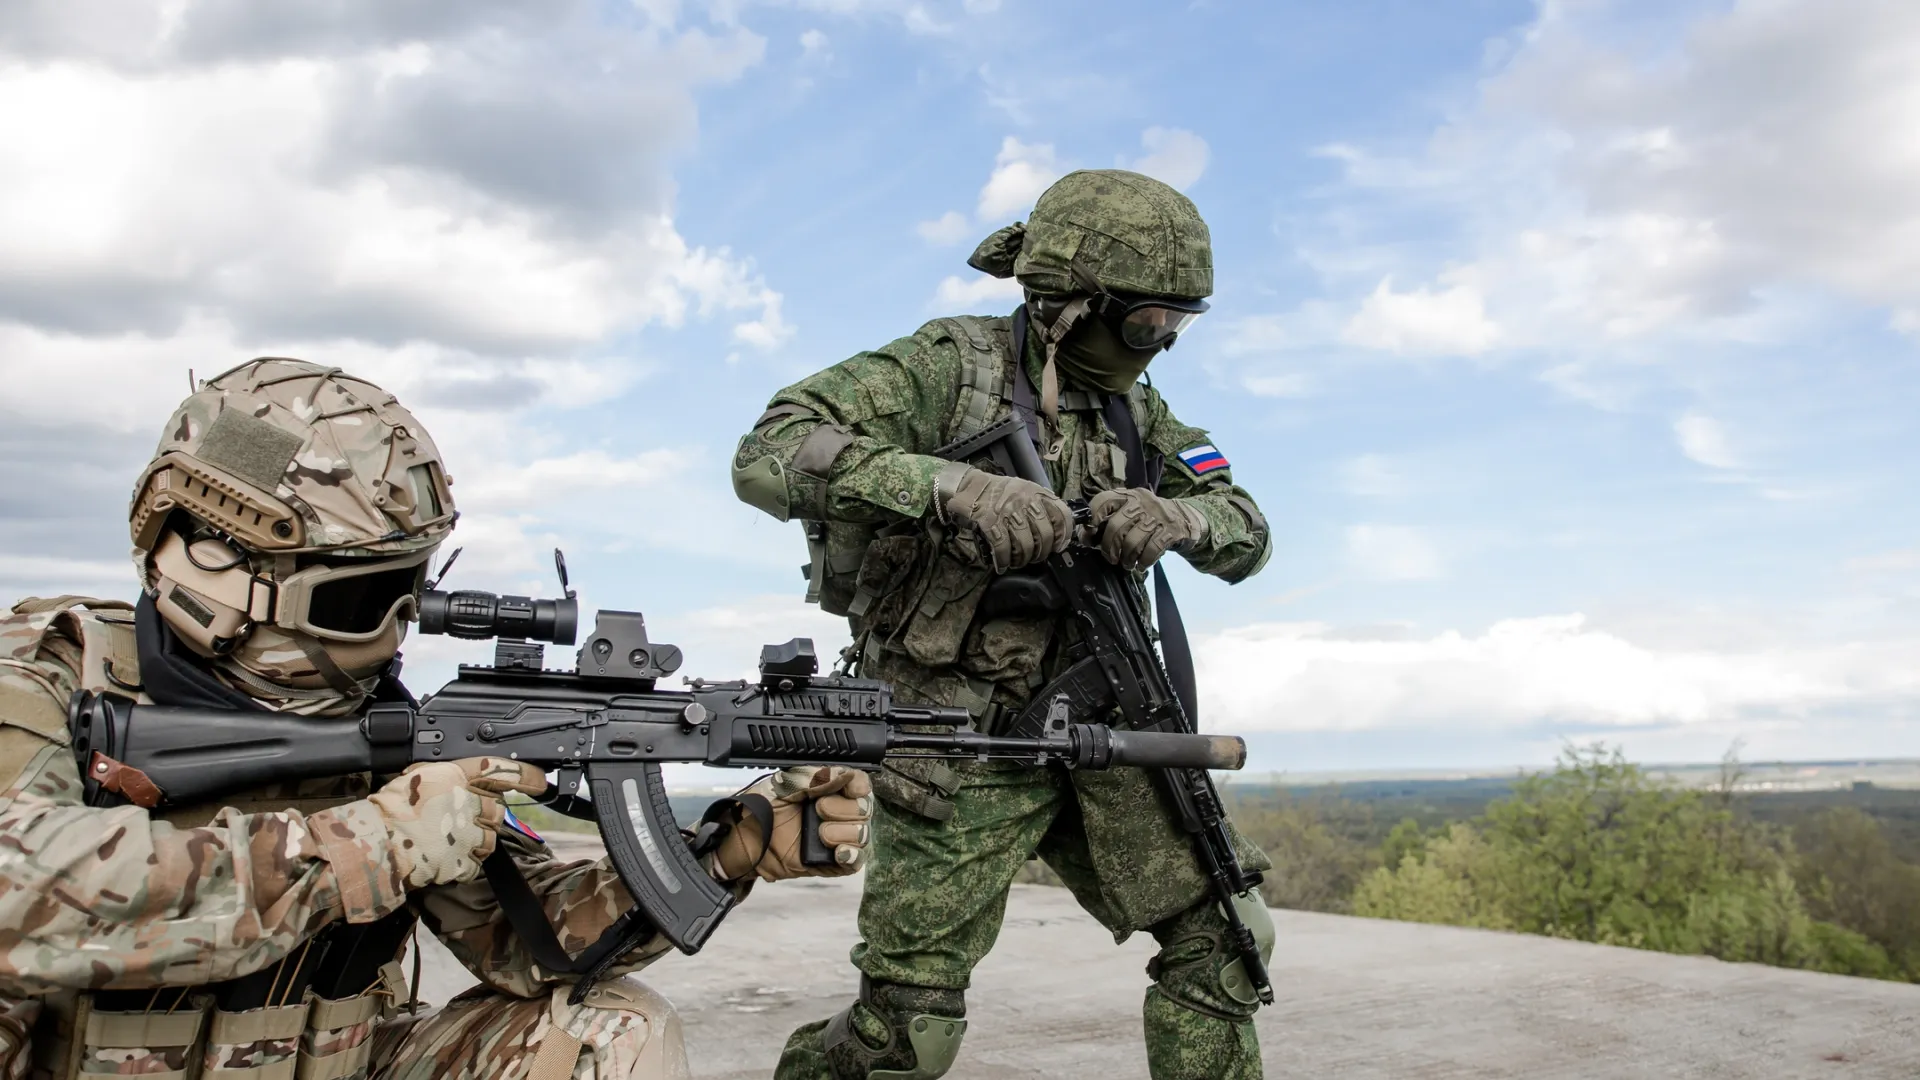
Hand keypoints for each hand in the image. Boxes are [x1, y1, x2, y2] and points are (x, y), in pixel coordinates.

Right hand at [366, 757, 548, 888]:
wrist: (371, 845)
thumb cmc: (388, 811)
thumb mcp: (419, 778)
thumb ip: (450, 779)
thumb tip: (470, 781)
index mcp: (454, 776)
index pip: (500, 770)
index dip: (526, 775)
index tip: (541, 782)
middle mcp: (464, 802)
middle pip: (497, 810)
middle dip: (485, 816)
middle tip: (461, 820)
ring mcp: (464, 833)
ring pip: (491, 838)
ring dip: (477, 840)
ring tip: (448, 839)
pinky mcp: (461, 861)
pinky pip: (476, 863)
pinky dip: (464, 862)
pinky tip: (444, 856)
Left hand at [713, 766, 874, 881]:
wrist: (742, 841)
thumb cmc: (759, 809)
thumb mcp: (784, 785)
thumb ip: (816, 778)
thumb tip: (845, 774)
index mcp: (828, 788)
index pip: (859, 783)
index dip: (859, 785)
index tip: (851, 788)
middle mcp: (836, 811)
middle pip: (864, 809)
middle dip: (843, 810)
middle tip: (817, 809)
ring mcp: (835, 838)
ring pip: (862, 835)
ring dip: (843, 833)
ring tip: (820, 834)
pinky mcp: (831, 862)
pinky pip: (856, 861)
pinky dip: (851, 855)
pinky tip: (837, 852)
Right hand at [937, 464, 1073, 572]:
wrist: (969, 486)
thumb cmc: (997, 491)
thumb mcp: (1023, 490)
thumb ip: (1040, 504)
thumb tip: (1055, 527)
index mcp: (1035, 493)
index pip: (1060, 514)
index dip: (1064, 534)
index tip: (1059, 546)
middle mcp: (1024, 501)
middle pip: (1044, 534)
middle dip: (1042, 552)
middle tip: (1037, 558)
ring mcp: (1007, 512)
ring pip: (1025, 544)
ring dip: (1023, 559)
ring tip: (1019, 562)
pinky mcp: (990, 522)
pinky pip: (1003, 548)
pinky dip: (1004, 560)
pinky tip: (1003, 565)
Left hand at [1088, 488, 1208, 571]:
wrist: (1185, 516)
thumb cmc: (1150, 516)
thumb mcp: (1132, 509)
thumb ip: (1111, 518)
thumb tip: (1087, 536)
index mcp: (1129, 495)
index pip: (1105, 500)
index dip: (1093, 517)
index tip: (1090, 532)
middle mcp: (1142, 503)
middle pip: (1116, 526)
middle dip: (1109, 546)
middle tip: (1110, 556)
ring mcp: (1158, 516)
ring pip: (1133, 541)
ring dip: (1126, 557)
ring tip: (1126, 563)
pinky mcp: (1171, 531)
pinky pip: (1152, 549)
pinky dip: (1144, 561)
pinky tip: (1141, 565)